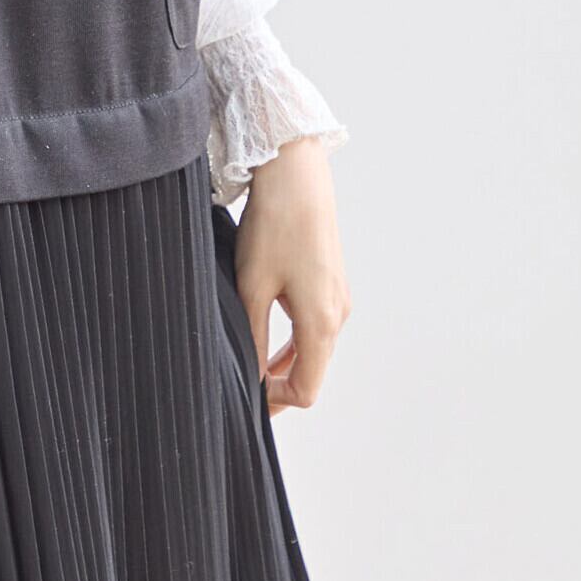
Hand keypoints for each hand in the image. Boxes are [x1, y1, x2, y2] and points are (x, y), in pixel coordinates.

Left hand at [235, 136, 350, 414]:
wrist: (295, 175)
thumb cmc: (273, 226)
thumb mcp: (252, 286)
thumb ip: (254, 336)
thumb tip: (251, 375)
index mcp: (321, 323)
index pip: (306, 389)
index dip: (276, 404)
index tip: (246, 405)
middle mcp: (337, 314)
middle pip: (312, 371)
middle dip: (279, 386)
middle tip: (243, 391)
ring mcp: (337, 297)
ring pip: (313, 348)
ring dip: (285, 362)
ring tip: (249, 367)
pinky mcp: (330, 280)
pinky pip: (314, 324)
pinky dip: (293, 340)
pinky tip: (266, 336)